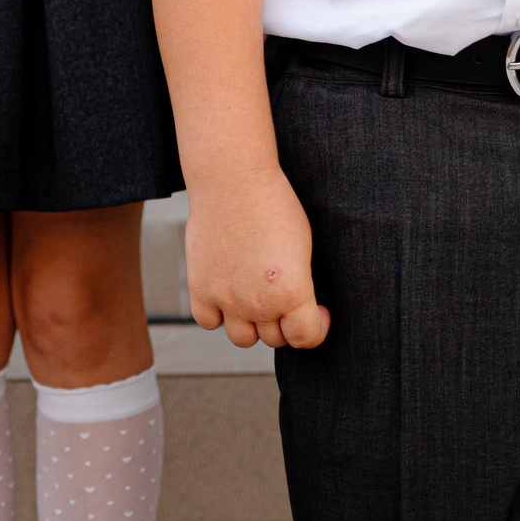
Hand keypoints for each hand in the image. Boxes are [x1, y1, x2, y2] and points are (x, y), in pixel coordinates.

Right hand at [184, 166, 329, 348]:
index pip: (306, 337)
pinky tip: (228, 293)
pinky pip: (209, 322)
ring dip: (252, 324)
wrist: (233, 181)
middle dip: (284, 322)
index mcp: (292, 292)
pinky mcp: (201, 288)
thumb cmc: (274, 206)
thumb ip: (300, 284)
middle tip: (283, 297)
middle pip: (275, 339)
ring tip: (256, 298)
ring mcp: (227, 299)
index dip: (317, 328)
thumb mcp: (303, 246)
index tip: (318, 312)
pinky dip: (219, 315)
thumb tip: (297, 308)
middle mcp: (259, 303)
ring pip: (243, 338)